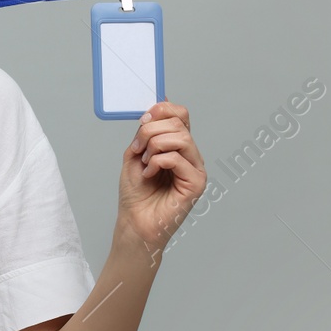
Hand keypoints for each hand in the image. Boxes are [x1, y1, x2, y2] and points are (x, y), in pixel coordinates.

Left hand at [116, 101, 205, 255]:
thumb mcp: (135, 154)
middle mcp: (190, 155)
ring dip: (154, 146)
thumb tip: (156, 107)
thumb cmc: (136, 194)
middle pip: (178, 123)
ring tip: (145, 163)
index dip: (162, 109)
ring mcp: (195, 169)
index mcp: (177, 146)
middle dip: (150, 130)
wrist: (134, 222)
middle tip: (138, 149)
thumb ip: (145, 132)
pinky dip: (157, 162)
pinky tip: (150, 175)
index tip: (143, 121)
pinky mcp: (196, 183)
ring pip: (180, 137)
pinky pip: (176, 158)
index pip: (180, 114)